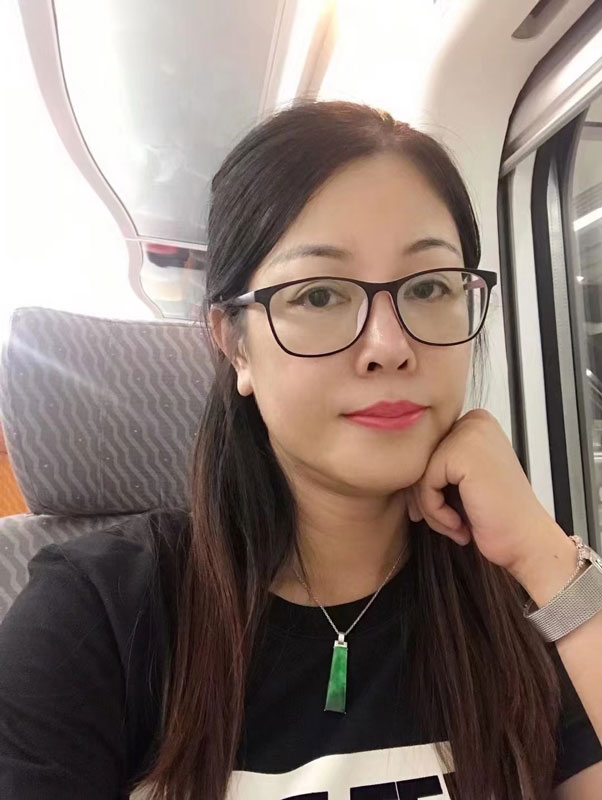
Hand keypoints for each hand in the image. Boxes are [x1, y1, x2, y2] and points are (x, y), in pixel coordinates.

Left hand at [406, 408, 565, 576]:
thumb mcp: (462, 481)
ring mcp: (469, 433)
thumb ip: (436, 464)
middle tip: (446, 524)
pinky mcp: (462, 453)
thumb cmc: (498, 517)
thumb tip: (393, 465)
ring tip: (456, 526)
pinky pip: (424, 484)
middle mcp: (474, 420)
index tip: (435, 511)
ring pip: (418, 473)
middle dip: (425, 498)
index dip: (425, 486)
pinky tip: (461, 526)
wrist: (527, 543)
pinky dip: (436, 512)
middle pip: (419, 460)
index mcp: (476, 422)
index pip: (426, 452)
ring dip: (430, 509)